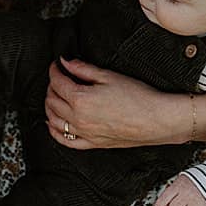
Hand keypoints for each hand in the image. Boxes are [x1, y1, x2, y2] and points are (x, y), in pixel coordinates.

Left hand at [45, 57, 194, 150]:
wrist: (155, 120)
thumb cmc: (138, 97)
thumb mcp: (109, 76)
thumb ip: (83, 69)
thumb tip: (66, 62)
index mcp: (81, 99)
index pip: (57, 82)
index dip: (55, 70)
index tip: (57, 65)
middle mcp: (78, 119)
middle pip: (52, 101)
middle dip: (51, 86)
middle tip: (58, 78)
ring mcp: (84, 133)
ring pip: (54, 121)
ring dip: (50, 107)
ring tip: (54, 96)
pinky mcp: (91, 143)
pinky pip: (65, 140)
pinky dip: (55, 131)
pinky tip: (53, 123)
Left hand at [154, 173, 205, 205]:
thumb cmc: (199, 178)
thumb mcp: (184, 178)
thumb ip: (173, 190)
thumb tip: (162, 204)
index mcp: (180, 186)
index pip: (164, 199)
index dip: (160, 204)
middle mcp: (187, 196)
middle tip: (181, 201)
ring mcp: (196, 204)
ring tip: (191, 203)